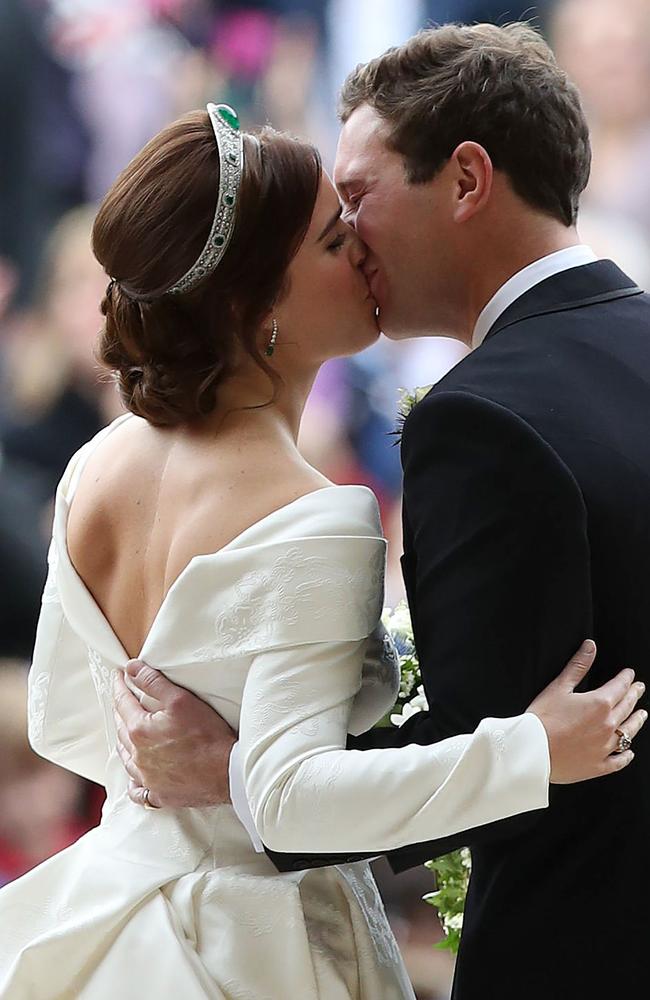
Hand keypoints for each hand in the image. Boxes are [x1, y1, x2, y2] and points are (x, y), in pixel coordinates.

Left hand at [112, 660, 236, 807]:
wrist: (226, 772)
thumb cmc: (207, 735)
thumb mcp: (181, 699)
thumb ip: (153, 682)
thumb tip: (131, 668)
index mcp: (139, 730)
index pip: (122, 702)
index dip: (119, 686)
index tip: (118, 675)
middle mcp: (137, 756)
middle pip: (122, 729)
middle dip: (121, 711)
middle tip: (122, 699)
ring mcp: (146, 778)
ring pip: (126, 758)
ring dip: (124, 742)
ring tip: (126, 732)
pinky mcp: (158, 794)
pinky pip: (137, 790)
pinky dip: (134, 781)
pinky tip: (136, 776)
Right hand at [527, 640, 646, 783]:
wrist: (533, 751)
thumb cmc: (542, 719)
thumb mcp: (558, 687)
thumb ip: (578, 666)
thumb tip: (590, 647)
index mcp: (599, 703)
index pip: (619, 687)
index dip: (626, 678)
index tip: (630, 674)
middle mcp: (608, 725)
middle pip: (627, 707)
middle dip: (634, 696)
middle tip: (639, 689)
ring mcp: (605, 747)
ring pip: (629, 732)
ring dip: (636, 721)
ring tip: (641, 715)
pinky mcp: (599, 765)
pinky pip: (619, 760)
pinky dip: (626, 755)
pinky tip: (629, 753)